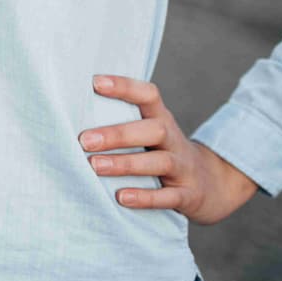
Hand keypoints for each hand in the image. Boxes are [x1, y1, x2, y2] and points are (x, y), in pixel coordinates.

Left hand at [79, 75, 257, 224]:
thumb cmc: (162, 153)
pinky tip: (121, 197)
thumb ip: (121, 122)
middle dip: (117, 134)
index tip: (95, 82)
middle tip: (84, 140)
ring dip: (125, 164)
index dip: (124, 87)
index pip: (148, 95)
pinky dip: (145, 197)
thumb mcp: (149, 134)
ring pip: (159, 162)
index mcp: (161, 120)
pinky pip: (169, 197)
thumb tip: (68, 115)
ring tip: (94, 166)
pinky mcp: (189, 195)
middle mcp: (174, 140)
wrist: (214, 186)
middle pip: (153, 130)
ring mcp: (184, 168)